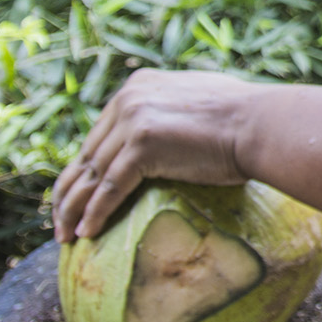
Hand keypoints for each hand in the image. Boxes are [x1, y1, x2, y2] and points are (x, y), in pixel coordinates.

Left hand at [52, 68, 253, 242]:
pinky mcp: (141, 148)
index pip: (100, 133)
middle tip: (61, 220)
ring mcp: (133, 122)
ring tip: (64, 235)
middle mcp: (129, 99)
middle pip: (88, 154)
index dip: (85, 166)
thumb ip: (170, 110)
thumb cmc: (243, 118)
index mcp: (139, 86)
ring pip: (91, 175)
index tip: (76, 190)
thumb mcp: (195, 101)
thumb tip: (170, 131)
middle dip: (71, 190)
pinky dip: (95, 214)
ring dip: (73, 208)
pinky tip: (85, 233)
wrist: (261, 124)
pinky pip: (109, 189)